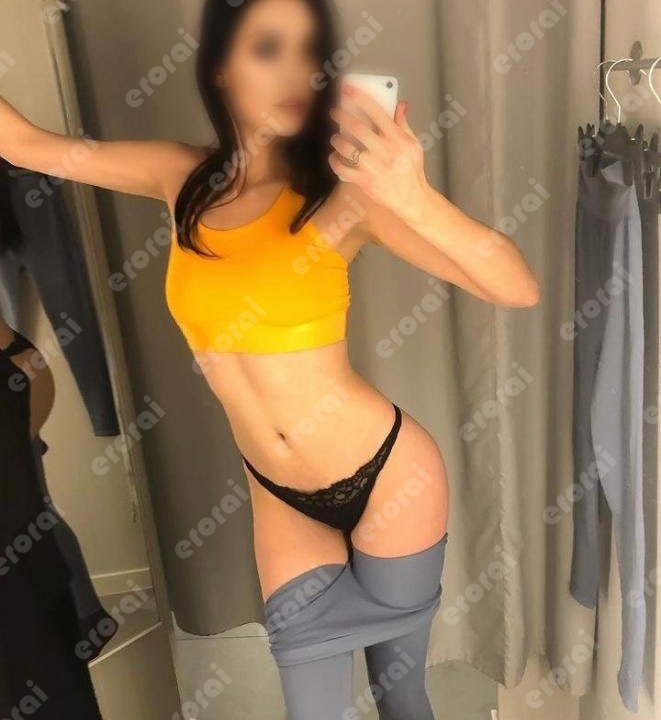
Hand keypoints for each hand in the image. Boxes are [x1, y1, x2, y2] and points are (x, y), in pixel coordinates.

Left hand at [328, 85, 429, 219]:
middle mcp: (382, 149)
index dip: (360, 98)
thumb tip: (400, 105)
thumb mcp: (414, 144)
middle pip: (356, 127)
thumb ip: (403, 124)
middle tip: (334, 112)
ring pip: (345, 147)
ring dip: (336, 139)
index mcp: (396, 138)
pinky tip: (334, 157)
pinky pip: (341, 168)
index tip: (348, 90)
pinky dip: (334, 162)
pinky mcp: (363, 180)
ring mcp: (372, 165)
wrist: (411, 198)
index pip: (376, 111)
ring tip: (335, 137)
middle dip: (341, 115)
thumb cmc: (413, 171)